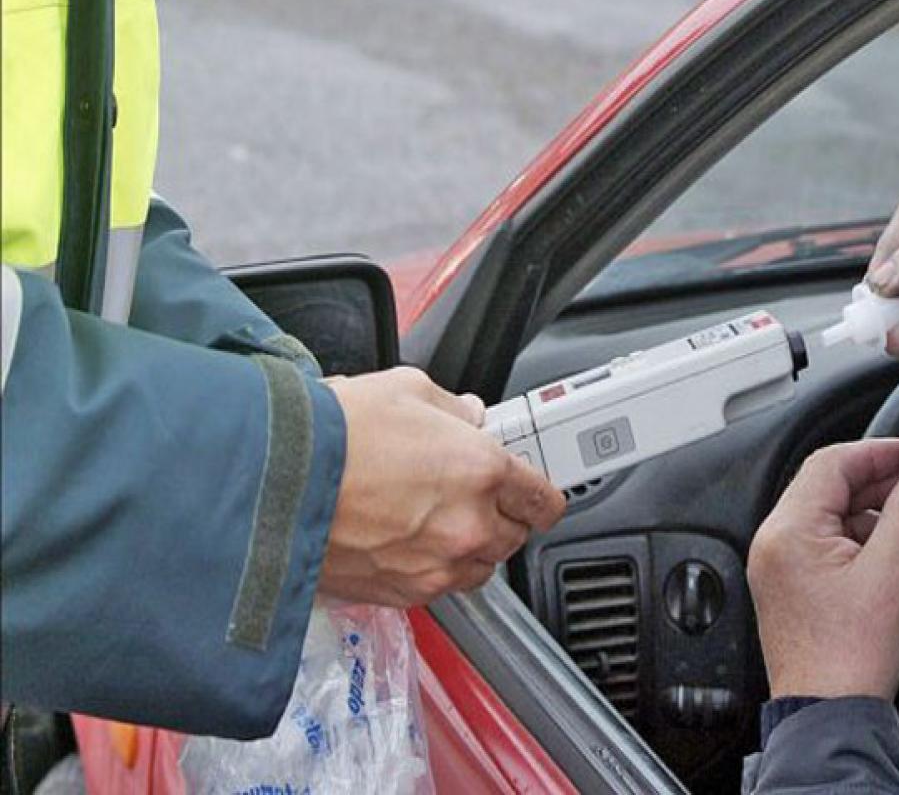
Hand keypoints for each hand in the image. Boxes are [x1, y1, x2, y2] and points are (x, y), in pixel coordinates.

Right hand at [320, 367, 565, 605]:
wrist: (268, 485)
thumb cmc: (329, 435)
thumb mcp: (403, 390)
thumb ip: (450, 407)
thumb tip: (467, 416)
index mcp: (481, 470)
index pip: (544, 500)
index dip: (540, 494)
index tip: (532, 492)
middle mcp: (467, 525)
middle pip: (515, 537)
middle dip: (502, 517)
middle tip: (472, 496)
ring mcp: (435, 566)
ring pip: (479, 569)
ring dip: (470, 549)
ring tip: (436, 521)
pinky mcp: (400, 594)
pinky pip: (438, 589)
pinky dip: (432, 570)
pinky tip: (404, 542)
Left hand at [747, 440, 898, 701]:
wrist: (829, 713)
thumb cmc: (849, 656)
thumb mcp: (892, 571)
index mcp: (789, 531)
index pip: (829, 465)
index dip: (874, 452)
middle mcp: (775, 543)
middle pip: (827, 487)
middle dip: (878, 484)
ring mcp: (779, 567)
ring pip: (829, 516)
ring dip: (873, 514)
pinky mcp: (790, 587)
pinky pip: (825, 544)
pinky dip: (860, 540)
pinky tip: (894, 554)